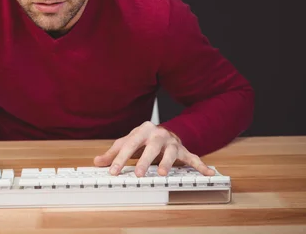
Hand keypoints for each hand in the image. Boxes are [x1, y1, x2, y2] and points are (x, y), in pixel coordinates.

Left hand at [93, 121, 214, 176]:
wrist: (165, 131)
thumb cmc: (143, 140)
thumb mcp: (128, 143)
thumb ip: (113, 153)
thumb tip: (96, 162)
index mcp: (142, 130)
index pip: (129, 145)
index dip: (119, 159)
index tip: (113, 172)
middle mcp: (158, 135)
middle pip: (151, 147)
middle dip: (144, 161)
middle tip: (138, 174)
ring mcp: (172, 142)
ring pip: (170, 152)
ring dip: (167, 162)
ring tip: (163, 173)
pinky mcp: (184, 150)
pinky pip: (193, 158)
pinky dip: (201, 165)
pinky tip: (208, 173)